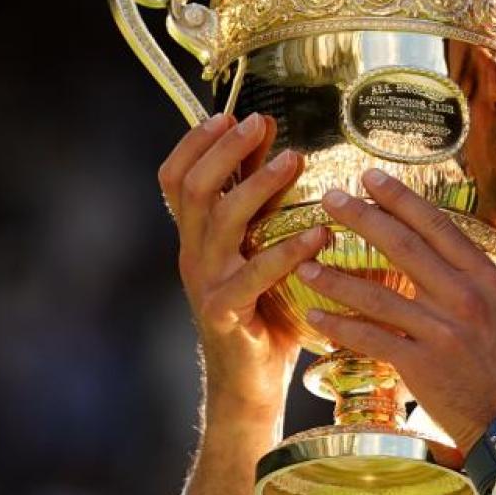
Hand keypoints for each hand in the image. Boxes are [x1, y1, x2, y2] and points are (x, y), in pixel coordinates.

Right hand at [158, 113, 325, 422]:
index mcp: (197, 236)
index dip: (194, 142)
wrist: (249, 381)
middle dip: (225, 150)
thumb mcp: (259, 247)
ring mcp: (207, 283)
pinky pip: (253, 275)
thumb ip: (262, 204)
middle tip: (260, 123)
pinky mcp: (227, 313)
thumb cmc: (265, 309)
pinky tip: (320, 234)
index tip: (229, 112)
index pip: (175, 178)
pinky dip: (287, 251)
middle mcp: (194, 254)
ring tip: (296, 160)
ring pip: (222, 223)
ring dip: (258, 186)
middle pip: (194, 190)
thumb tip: (278, 144)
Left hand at [297, 168, 495, 455]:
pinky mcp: (420, 364)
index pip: (437, 226)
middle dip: (362, 217)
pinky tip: (314, 314)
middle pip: (403, 246)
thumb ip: (494, 280)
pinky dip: (339, 325)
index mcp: (486, 277)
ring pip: (377, 293)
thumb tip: (481, 256)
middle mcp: (463, 296)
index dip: (401, 199)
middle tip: (330, 198)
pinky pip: (370, 338)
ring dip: (336, 276)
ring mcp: (441, 330)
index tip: (371, 178)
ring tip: (304, 261)